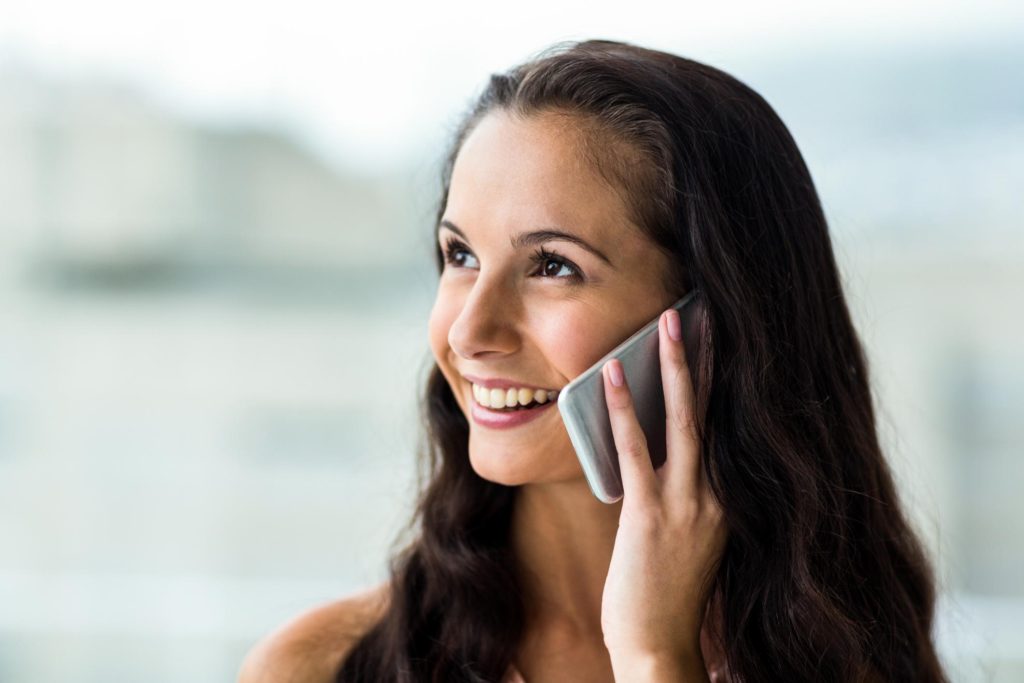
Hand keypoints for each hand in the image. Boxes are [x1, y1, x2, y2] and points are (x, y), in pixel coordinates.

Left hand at [599, 306, 727, 665]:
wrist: (660, 648)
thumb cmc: (668, 595)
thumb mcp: (688, 538)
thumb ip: (687, 493)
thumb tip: (663, 447)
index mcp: (727, 500)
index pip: (726, 425)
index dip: (723, 379)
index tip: (719, 338)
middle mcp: (717, 497)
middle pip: (716, 412)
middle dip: (709, 356)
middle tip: (702, 309)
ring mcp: (688, 506)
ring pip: (684, 421)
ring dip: (676, 368)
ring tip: (667, 323)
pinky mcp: (652, 517)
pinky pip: (637, 452)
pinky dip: (625, 410)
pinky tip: (613, 376)